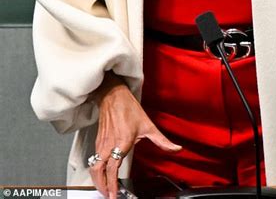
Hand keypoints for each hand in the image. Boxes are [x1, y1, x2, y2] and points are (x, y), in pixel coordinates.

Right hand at [90, 76, 180, 198]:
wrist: (113, 94)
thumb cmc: (128, 108)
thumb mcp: (148, 125)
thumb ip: (162, 140)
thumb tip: (176, 148)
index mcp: (121, 143)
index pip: (113, 169)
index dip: (112, 185)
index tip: (115, 195)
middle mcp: (108, 145)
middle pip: (98, 172)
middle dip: (102, 187)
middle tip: (108, 196)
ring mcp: (101, 143)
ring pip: (94, 167)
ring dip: (97, 180)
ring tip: (104, 189)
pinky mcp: (98, 141)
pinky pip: (94, 159)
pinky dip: (96, 170)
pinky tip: (102, 173)